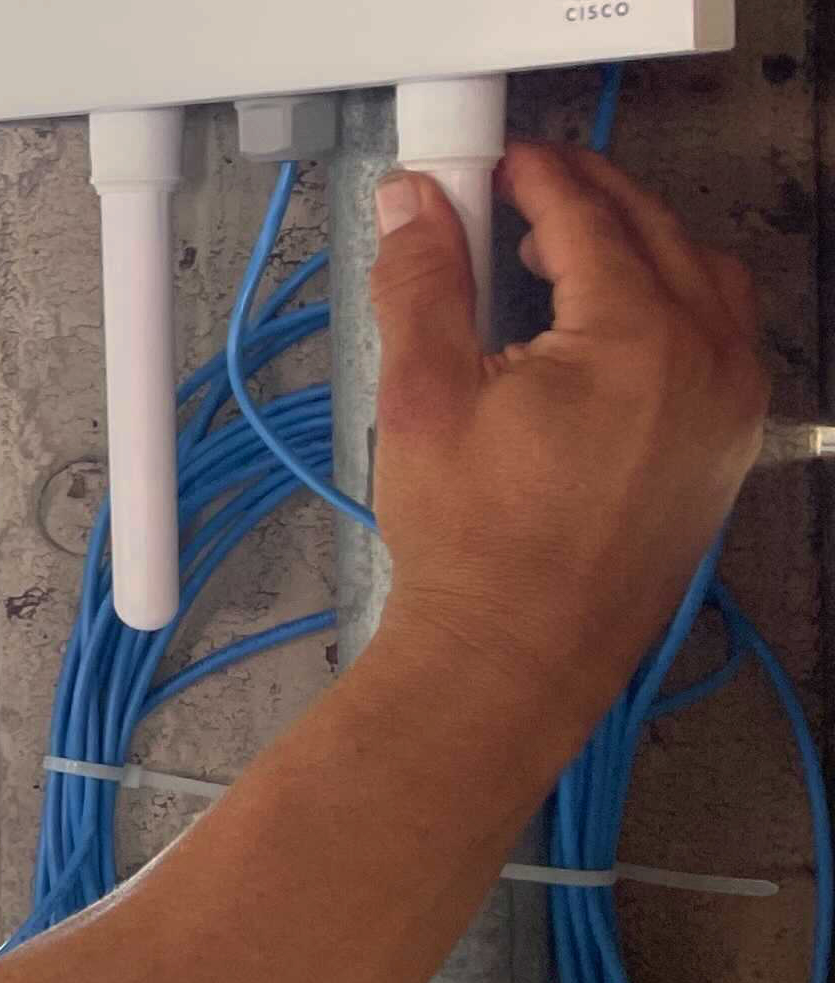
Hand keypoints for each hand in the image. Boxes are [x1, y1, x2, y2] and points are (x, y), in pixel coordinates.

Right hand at [367, 141, 766, 677]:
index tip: (499, 167)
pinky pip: (720, 341)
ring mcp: (729, 408)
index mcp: (637, 338)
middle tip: (525, 196)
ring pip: (703, 281)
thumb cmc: (473, 545)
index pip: (590, 219)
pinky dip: (672, 307)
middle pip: (658, 235)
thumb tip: (414, 206)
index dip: (538, 179)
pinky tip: (608, 329)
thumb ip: (423, 284)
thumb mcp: (422, 398)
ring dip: (640, 250)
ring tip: (564, 263)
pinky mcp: (727, 446)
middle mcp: (707, 362)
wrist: (515, 653)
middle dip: (590, 203)